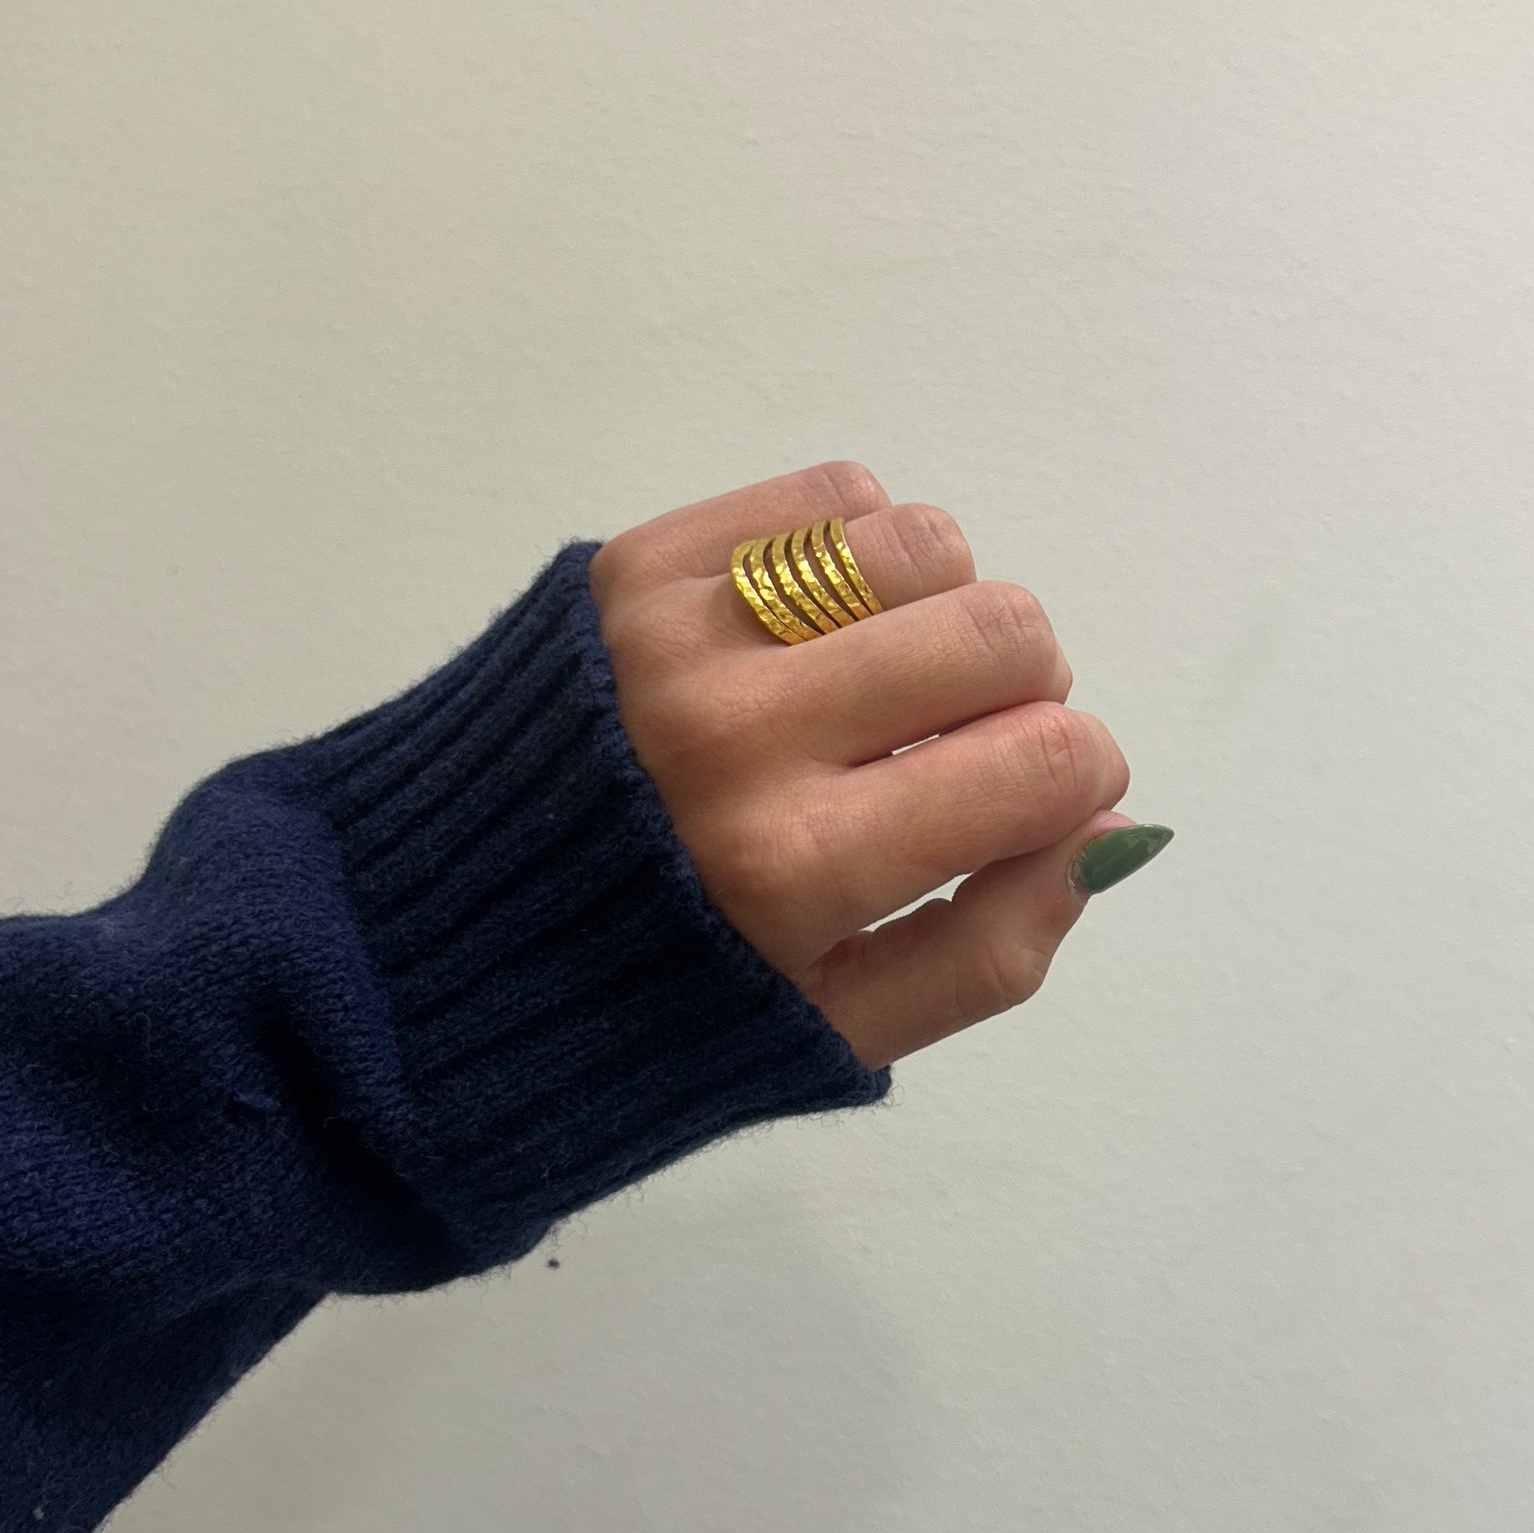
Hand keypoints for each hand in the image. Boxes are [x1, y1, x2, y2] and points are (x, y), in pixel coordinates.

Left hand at [586, 460, 1165, 1071]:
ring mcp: (679, 631)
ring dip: (946, 607)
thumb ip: (990, 948)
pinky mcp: (634, 563)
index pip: (1046, 761)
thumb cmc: (645, 1008)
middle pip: (1000, 631)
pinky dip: (863, 550)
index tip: (1043, 795)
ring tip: (888, 676)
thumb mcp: (828, 1035)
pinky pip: (826, 497)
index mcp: (799, 870)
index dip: (1083, 775)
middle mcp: (739, 733)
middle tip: (968, 737)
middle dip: (1030, 686)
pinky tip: (825, 626)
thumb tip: (1107, 830)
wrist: (426, 934)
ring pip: (921, 542)